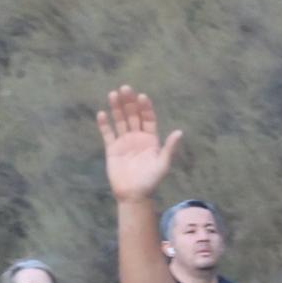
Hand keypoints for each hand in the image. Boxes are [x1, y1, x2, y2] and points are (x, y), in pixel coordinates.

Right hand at [97, 84, 181, 202]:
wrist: (133, 195)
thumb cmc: (150, 180)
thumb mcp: (162, 164)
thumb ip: (169, 148)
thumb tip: (179, 132)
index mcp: (150, 138)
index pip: (148, 118)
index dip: (145, 107)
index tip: (142, 97)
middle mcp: (137, 137)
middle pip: (133, 115)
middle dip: (129, 102)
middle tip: (125, 88)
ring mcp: (124, 142)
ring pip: (120, 121)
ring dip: (116, 108)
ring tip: (113, 94)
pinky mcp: (112, 149)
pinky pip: (108, 134)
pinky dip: (104, 124)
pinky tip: (102, 113)